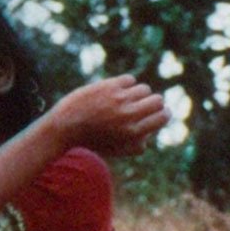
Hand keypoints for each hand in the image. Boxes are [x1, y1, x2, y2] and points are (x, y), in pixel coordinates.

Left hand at [51, 75, 170, 156]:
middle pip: (158, 101)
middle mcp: (129, 115)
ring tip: (127, 98)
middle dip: (154, 103)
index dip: (164, 113)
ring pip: (144, 89)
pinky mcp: (108, 86)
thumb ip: (136, 147)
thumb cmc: (91, 140)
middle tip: (145, 104)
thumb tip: (150, 135)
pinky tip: (118, 90)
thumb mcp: (116, 151)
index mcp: (133, 133)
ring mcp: (119, 99)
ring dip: (139, 94)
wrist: (65, 127)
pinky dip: (126, 84)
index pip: (162, 117)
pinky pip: (130, 79)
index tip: (160, 112)